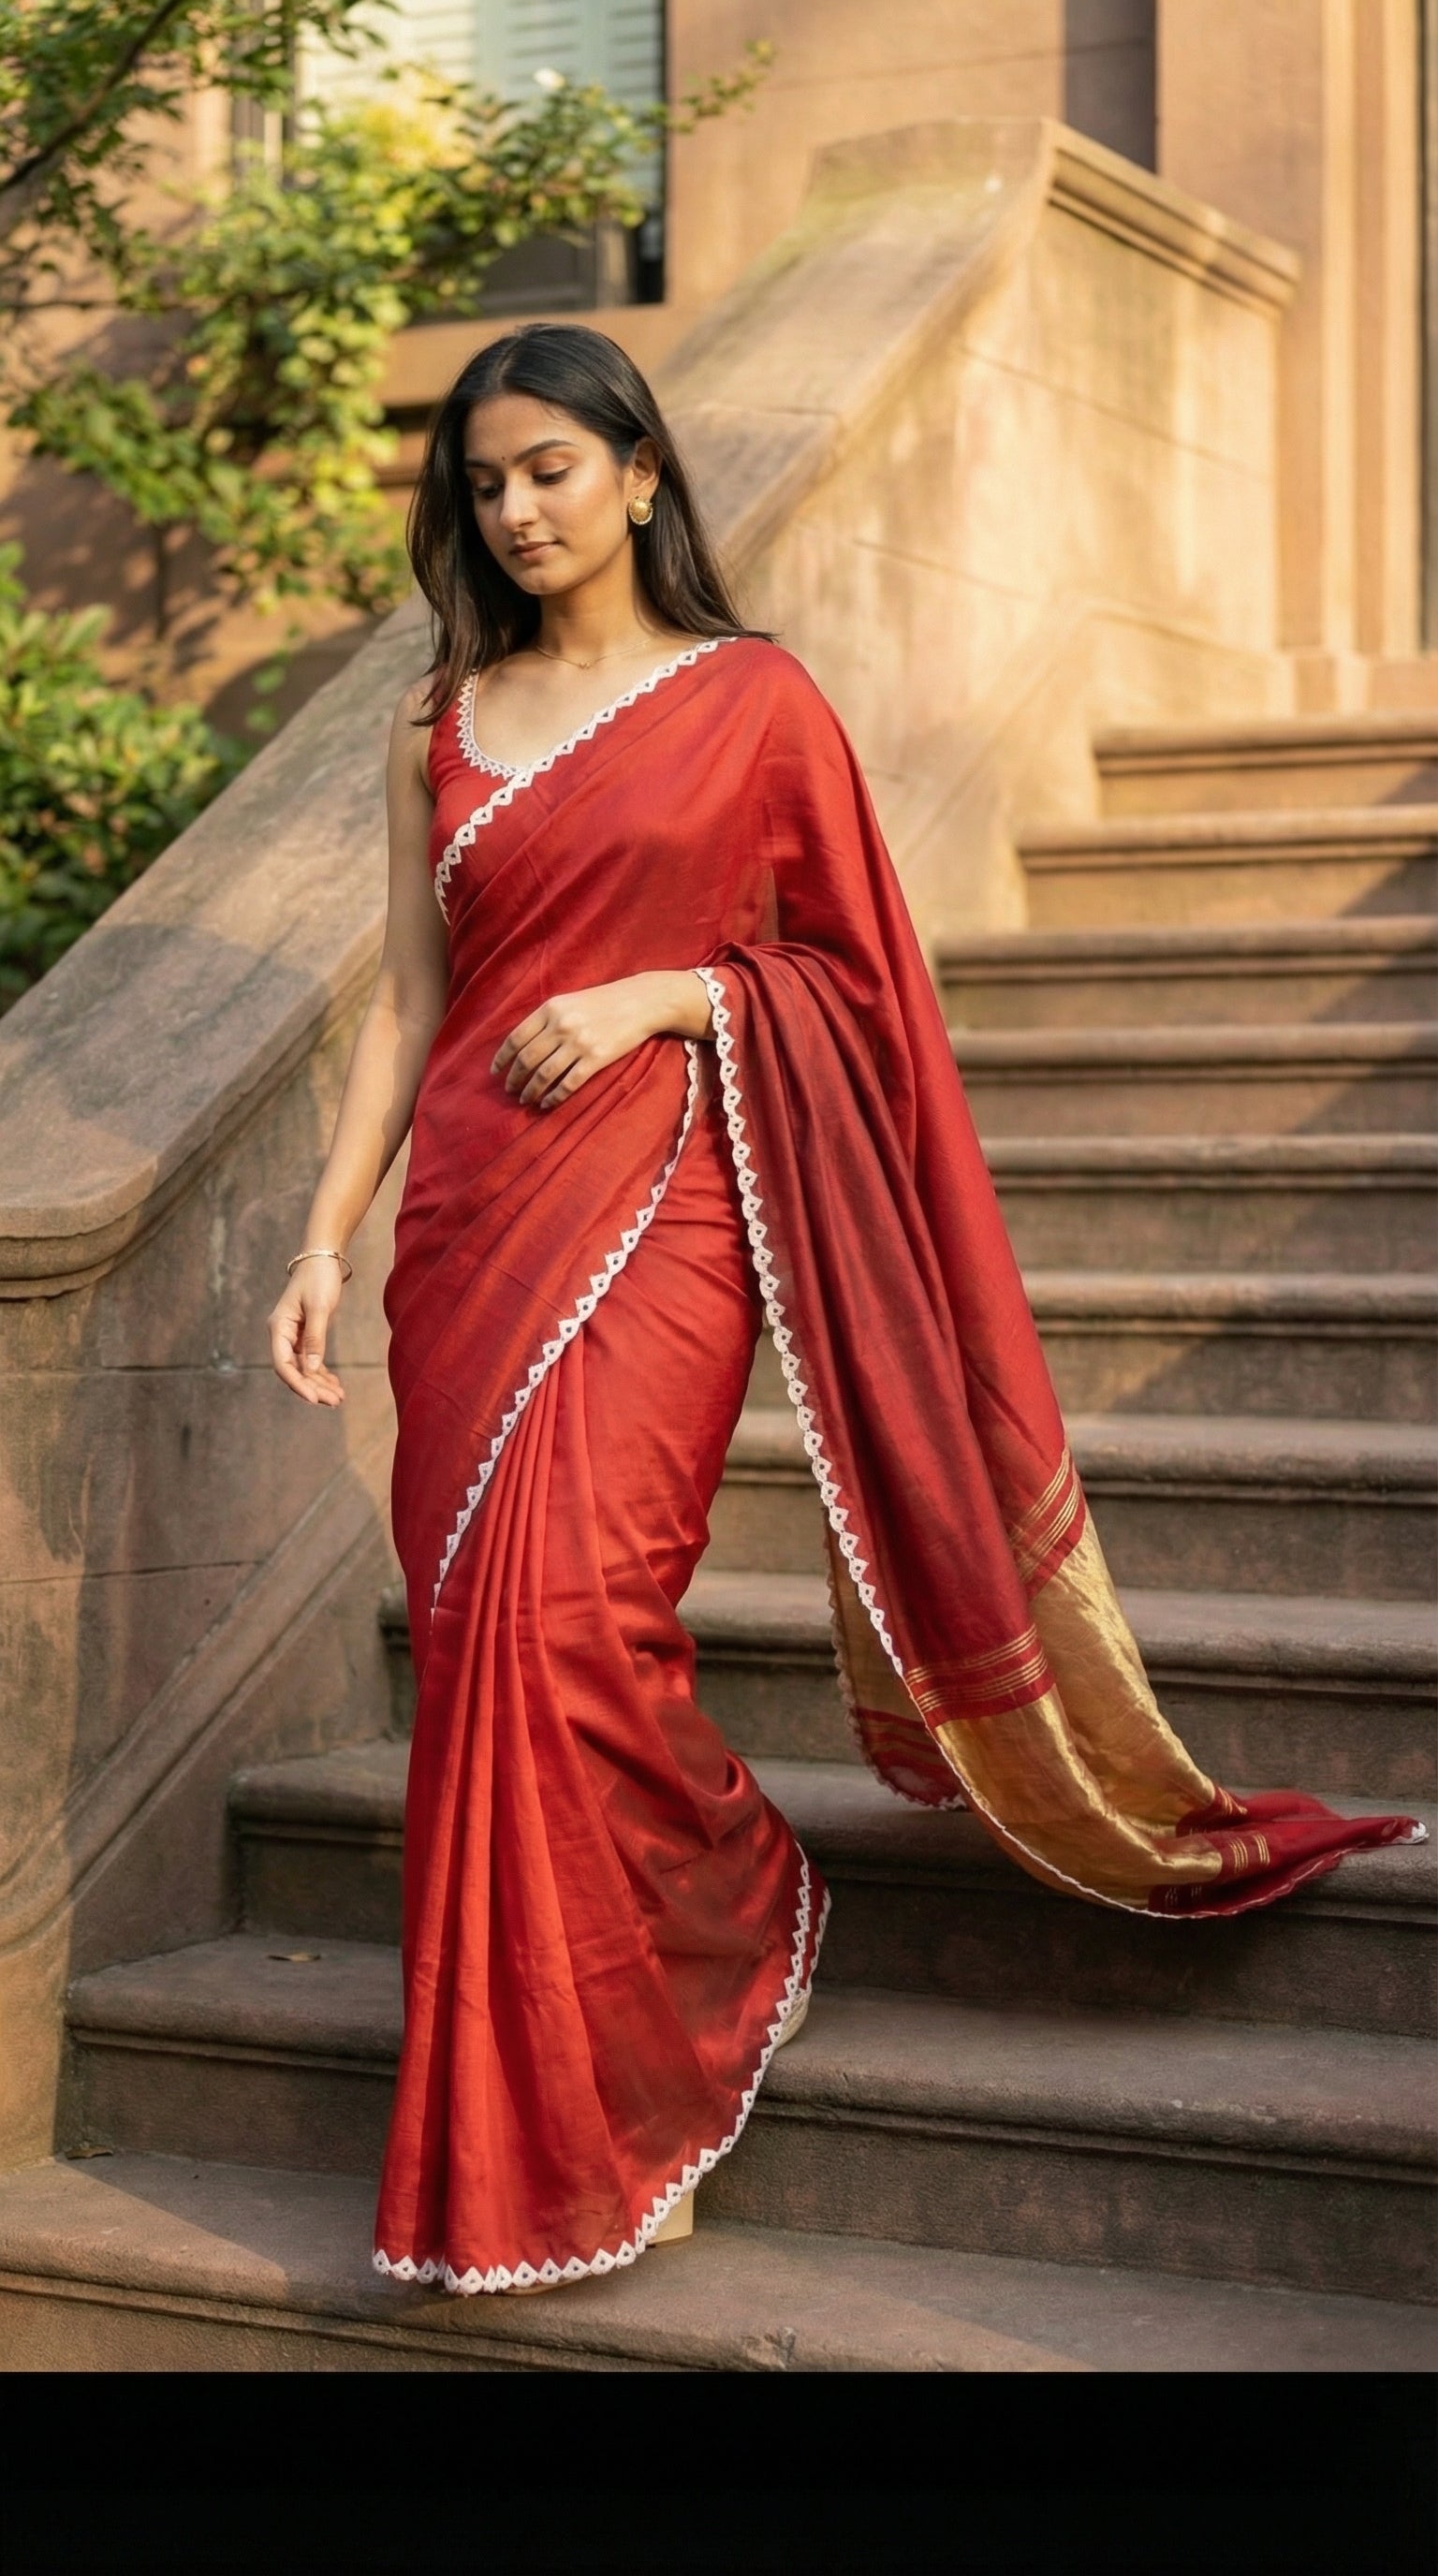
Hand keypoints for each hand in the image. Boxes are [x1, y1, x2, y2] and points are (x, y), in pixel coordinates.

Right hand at [268, 1256, 347, 1406]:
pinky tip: (335, 1385)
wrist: (322, 1259)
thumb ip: (315, 1338)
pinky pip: (311, 1360)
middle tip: (335, 1401)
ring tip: (339, 1398)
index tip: (315, 1399)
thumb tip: (312, 1369)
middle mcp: (282, 1335)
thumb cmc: (319, 1278)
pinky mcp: (305, 1335)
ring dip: (319, 1384)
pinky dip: (322, 1373)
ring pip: (304, 1368)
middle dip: (313, 1388)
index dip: (298, 1384)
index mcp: (278, 1328)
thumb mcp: (319, 1307)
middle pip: (294, 1370)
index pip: (283, 1364)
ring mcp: (293, 1336)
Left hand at [492, 972, 705, 1109]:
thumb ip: (547, 1019)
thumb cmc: (603, 1002)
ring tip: (526, 1099)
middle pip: (527, 1059)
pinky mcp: (596, 1058)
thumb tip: (523, 1044)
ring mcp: (578, 1043)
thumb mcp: (570, 1001)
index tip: (495, 1072)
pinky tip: (548, 1103)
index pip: (516, 1038)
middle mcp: (561, 1025)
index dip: (502, 1058)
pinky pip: (568, 1083)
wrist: (640, 1002)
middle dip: (514, 1079)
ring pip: (544, 1074)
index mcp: (550, 1009)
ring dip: (531, 1091)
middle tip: (510, 1091)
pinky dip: (554, 1096)